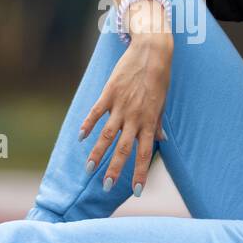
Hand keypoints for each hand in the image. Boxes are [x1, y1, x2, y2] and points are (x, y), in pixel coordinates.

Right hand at [77, 33, 171, 196]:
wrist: (151, 51)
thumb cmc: (159, 77)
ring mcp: (120, 106)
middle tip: (106, 187)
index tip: (137, 190)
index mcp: (149, 121)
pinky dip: (87, 124)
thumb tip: (162, 139)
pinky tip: (80, 137)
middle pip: (123, 149)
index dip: (140, 173)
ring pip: (107, 136)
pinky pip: (96, 113)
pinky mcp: (108, 93)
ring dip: (97, 154)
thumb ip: (158, 122)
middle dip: (115, 170)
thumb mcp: (162, 101)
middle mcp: (134, 117)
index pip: (145, 153)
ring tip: (88, 169)